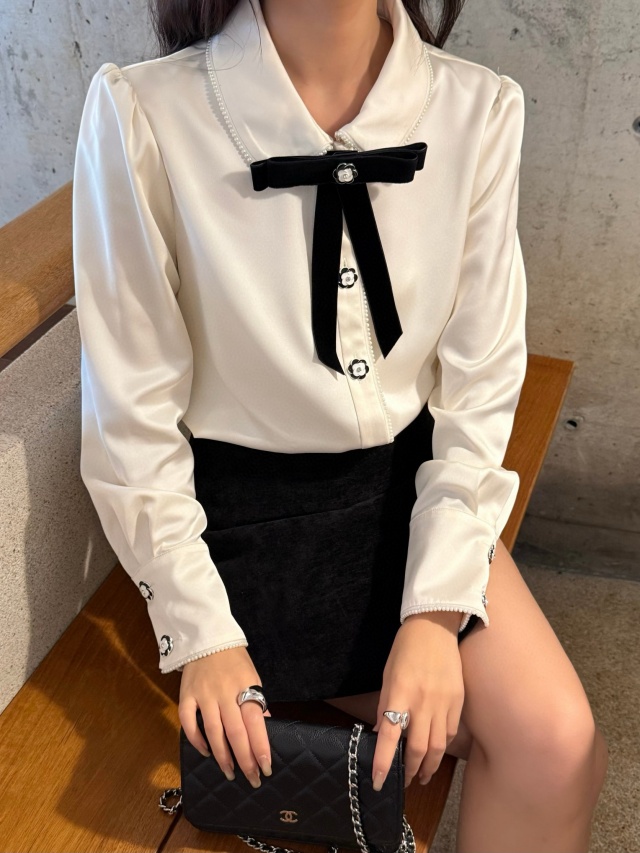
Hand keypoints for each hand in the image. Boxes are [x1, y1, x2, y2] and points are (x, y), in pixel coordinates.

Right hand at [179, 646, 272, 787]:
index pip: (255, 722)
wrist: (208, 638)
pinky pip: (188, 722)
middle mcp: (224, 693)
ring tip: (230, 772)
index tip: (266, 768)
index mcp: (245, 687)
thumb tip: (265, 727)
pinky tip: (206, 752)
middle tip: (252, 779)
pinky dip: (196, 740)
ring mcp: (203, 695)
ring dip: (222, 756)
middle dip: (245, 759)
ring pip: (212, 731)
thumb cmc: (235, 661)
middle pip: (235, 732)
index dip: (260, 747)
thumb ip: (257, 702)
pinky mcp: (186, 695)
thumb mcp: (253, 677)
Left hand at [371, 611, 464, 790]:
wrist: (434, 626)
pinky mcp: (458, 700)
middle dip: (409, 770)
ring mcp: (443, 702)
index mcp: (400, 692)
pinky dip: (442, 746)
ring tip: (421, 776)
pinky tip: (436, 751)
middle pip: (418, 748)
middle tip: (403, 782)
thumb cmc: (405, 649)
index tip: (380, 781)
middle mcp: (423, 701)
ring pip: (438, 746)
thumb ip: (385, 706)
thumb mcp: (388, 675)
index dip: (383, 761)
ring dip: (428, 766)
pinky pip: (450, 732)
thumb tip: (380, 734)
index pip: (390, 735)